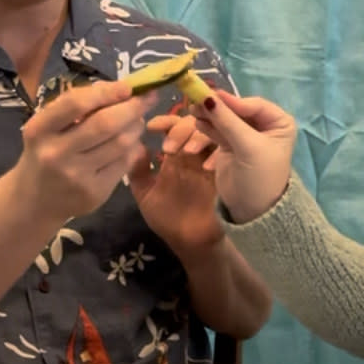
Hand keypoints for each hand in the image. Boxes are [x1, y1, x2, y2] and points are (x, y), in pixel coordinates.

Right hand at [15, 81, 153, 221]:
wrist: (35, 201)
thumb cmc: (45, 153)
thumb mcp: (47, 127)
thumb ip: (77, 106)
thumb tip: (120, 87)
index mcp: (39, 130)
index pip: (76, 103)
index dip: (107, 92)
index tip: (127, 86)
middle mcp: (55, 153)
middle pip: (105, 123)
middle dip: (132, 107)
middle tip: (146, 98)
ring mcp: (76, 176)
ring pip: (121, 143)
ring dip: (136, 127)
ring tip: (137, 120)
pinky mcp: (95, 193)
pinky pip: (124, 163)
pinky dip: (133, 148)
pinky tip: (131, 142)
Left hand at [128, 114, 223, 254]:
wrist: (191, 244)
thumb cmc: (168, 219)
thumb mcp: (145, 195)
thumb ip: (137, 172)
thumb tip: (135, 145)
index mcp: (175, 153)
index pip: (172, 124)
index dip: (164, 120)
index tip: (151, 127)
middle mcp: (194, 152)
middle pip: (194, 122)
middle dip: (181, 128)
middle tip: (169, 147)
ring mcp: (213, 160)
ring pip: (213, 132)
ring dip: (199, 137)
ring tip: (186, 153)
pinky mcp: (228, 171)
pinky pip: (228, 152)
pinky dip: (217, 154)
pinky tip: (206, 167)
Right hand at [191, 89, 296, 222]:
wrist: (252, 211)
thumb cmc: (260, 177)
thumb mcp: (248, 147)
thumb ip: (228, 121)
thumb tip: (208, 96)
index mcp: (279, 122)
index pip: (253, 105)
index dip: (233, 101)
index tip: (211, 95)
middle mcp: (263, 125)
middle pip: (237, 110)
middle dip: (218, 107)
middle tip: (196, 100)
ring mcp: (245, 135)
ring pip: (225, 118)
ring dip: (209, 114)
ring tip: (192, 110)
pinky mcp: (229, 145)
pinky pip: (217, 130)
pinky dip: (207, 126)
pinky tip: (196, 121)